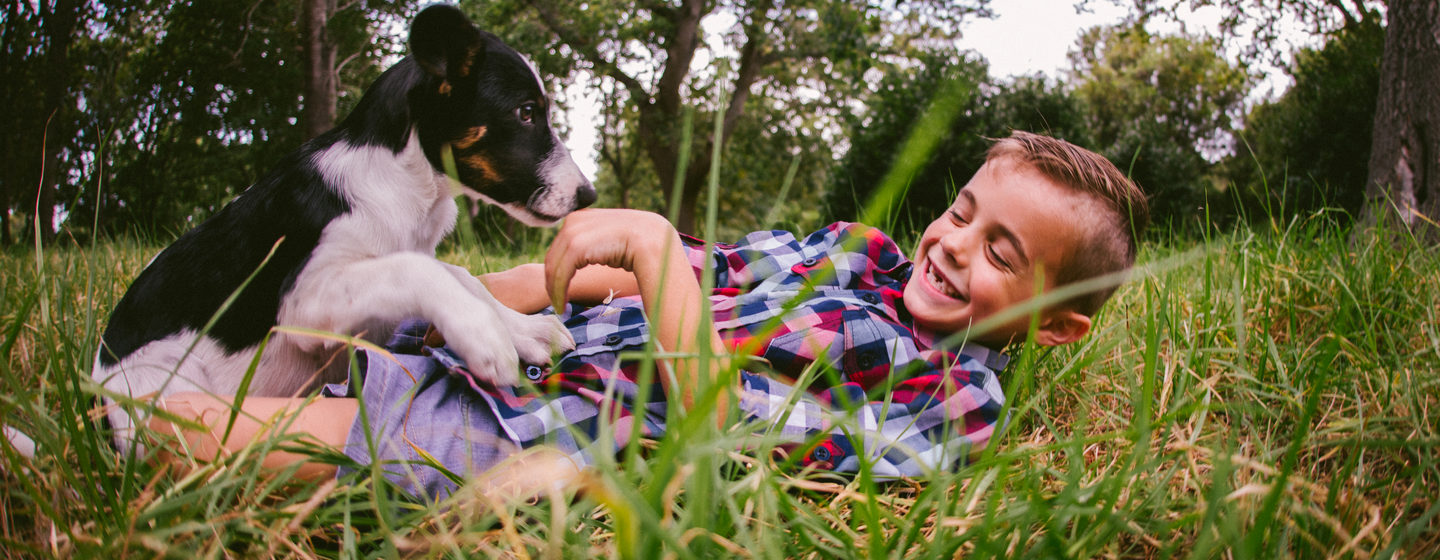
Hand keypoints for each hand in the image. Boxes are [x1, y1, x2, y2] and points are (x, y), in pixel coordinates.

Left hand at [544, 209, 676, 310]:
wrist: (655, 243)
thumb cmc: (642, 247)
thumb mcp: (614, 238)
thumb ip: (598, 242)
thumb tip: (591, 255)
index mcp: (584, 216)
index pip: (562, 244)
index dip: (559, 267)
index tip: (561, 288)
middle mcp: (576, 219)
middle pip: (554, 254)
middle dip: (552, 280)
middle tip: (557, 302)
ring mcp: (575, 230)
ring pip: (554, 264)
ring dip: (554, 289)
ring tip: (560, 307)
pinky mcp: (576, 245)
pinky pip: (560, 272)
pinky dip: (558, 291)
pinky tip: (562, 305)